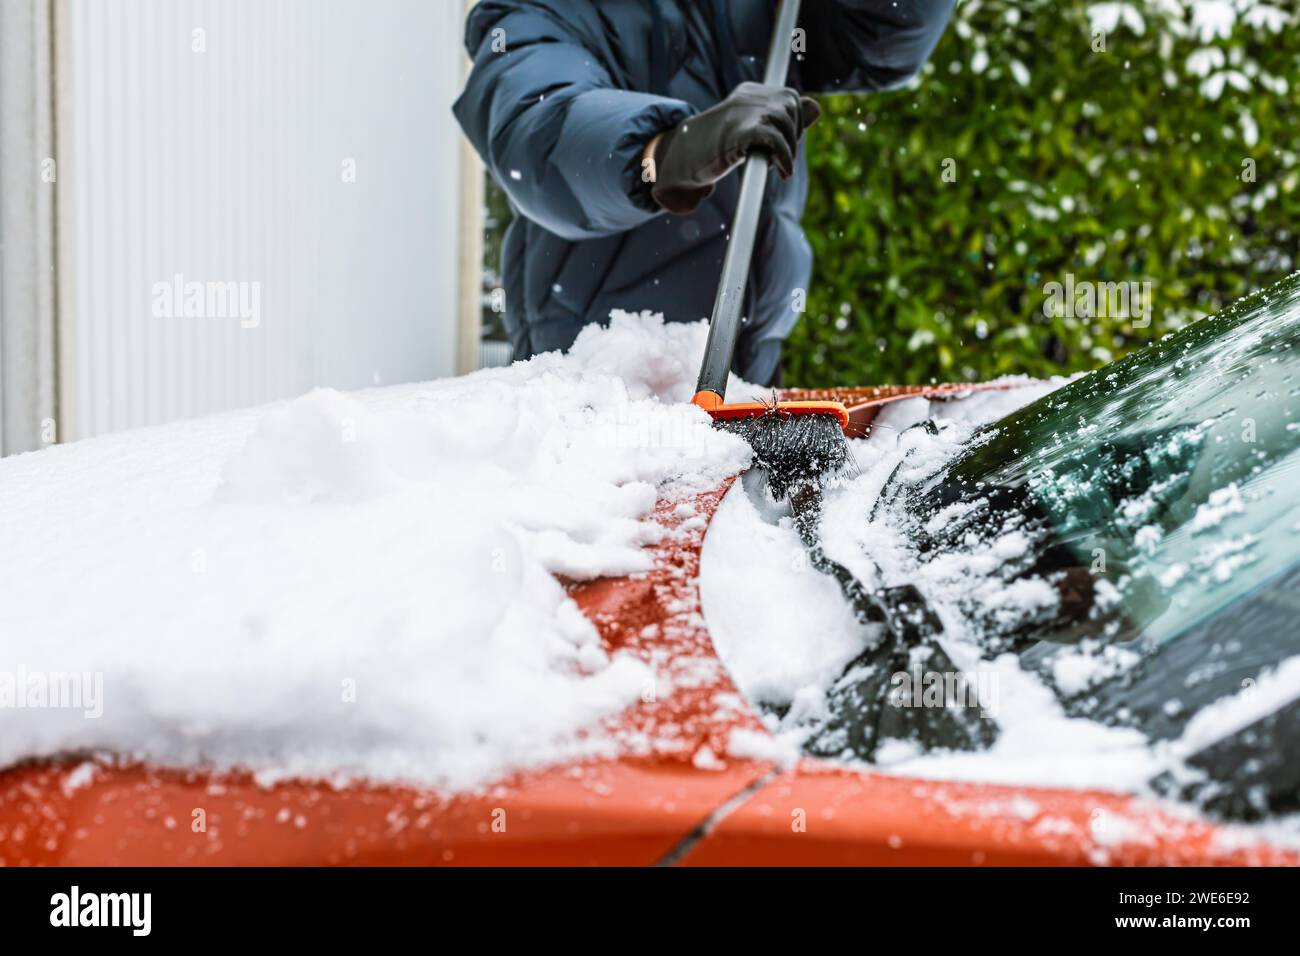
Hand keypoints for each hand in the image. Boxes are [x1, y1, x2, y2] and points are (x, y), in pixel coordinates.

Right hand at [647, 82, 820, 213]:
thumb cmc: (718, 149)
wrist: (681, 161)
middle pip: (789, 106)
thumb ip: (785, 120)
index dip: (794, 124)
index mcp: (749, 93)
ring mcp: (741, 113)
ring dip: (788, 149)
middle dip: (793, 135)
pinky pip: (773, 138)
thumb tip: (817, 108)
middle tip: (780, 158)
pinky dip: (783, 157)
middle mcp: (746, 97)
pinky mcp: (738, 132)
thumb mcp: (753, 131)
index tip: (785, 146)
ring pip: (783, 121)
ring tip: (779, 167)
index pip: (788, 98)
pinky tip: (781, 171)